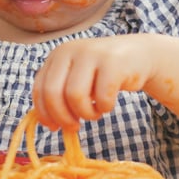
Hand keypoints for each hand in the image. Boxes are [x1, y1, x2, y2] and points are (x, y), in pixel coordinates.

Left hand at [33, 35, 153, 130]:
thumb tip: (49, 124)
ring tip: (95, 112)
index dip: (44, 113)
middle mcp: (70, 50)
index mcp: (57, 55)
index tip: (54, 127)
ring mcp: (91, 54)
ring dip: (85, 113)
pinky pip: (102, 97)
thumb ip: (60, 94)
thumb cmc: (103, 73)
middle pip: (53, 93)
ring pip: (75, 96)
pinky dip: (104, 108)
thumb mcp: (77, 77)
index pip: (40, 89)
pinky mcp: (113, 62)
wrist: (138, 54)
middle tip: (75, 127)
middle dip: (62, 117)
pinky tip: (107, 104)